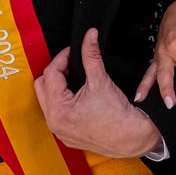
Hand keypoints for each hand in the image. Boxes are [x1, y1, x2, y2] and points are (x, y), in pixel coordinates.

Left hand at [36, 29, 162, 158]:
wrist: (132, 138)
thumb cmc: (118, 115)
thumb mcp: (101, 80)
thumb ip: (91, 55)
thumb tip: (89, 36)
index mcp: (59, 109)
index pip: (50, 73)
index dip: (62, 57)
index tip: (73, 50)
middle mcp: (55, 122)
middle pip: (42, 86)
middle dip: (56, 72)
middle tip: (72, 64)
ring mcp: (60, 131)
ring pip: (48, 101)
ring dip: (58, 87)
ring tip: (75, 78)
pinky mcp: (67, 136)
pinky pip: (57, 114)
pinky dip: (63, 102)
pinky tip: (78, 95)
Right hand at [133, 0, 175, 109]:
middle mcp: (164, 51)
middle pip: (166, 74)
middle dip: (168, 90)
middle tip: (171, 105)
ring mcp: (158, 55)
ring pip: (152, 74)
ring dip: (148, 89)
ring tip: (142, 102)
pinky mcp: (156, 58)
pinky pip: (148, 72)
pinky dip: (143, 84)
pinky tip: (139, 96)